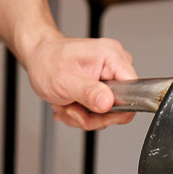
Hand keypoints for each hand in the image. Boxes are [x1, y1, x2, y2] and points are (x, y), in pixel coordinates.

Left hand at [0, 0, 138, 130]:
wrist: (38, 58)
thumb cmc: (48, 62)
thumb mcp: (66, 80)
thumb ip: (89, 93)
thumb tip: (108, 104)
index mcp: (112, 57)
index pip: (134, 91)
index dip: (116, 109)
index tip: (94, 111)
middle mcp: (115, 66)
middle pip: (120, 108)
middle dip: (92, 115)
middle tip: (72, 108)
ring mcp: (109, 78)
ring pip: (106, 114)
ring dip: (83, 116)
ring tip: (67, 103)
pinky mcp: (102, 87)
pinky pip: (98, 112)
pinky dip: (81, 113)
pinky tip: (69, 103)